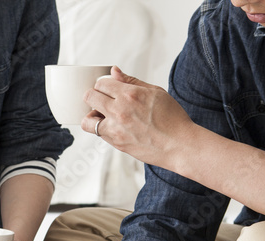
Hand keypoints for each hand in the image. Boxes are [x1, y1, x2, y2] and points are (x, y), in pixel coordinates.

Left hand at [81, 66, 197, 170]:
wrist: (178, 144)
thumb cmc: (171, 117)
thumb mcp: (155, 92)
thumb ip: (131, 81)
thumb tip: (113, 71)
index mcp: (130, 94)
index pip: (101, 83)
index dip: (103, 84)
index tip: (108, 88)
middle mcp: (119, 110)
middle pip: (89, 97)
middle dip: (94, 96)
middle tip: (102, 99)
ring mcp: (115, 128)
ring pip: (86, 120)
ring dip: (92, 115)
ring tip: (104, 115)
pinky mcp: (115, 143)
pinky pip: (98, 133)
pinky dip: (101, 128)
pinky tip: (113, 126)